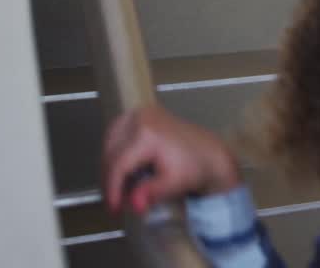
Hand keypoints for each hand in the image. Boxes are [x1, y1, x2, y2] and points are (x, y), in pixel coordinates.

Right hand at [101, 105, 240, 214]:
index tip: (113, 207)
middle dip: (110, 180)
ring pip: (110, 144)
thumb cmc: (195, 167)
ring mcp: (141, 112)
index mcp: (148, 133)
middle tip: (116, 201)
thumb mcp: (174, 183)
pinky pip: (116, 135)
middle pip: (111, 153)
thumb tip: (134, 204)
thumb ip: (151, 193)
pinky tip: (123, 170)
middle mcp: (141, 118)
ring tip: (120, 188)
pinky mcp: (141, 113)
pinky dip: (116, 153)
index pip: (119, 164)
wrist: (209, 152)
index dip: (113, 188)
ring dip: (111, 167)